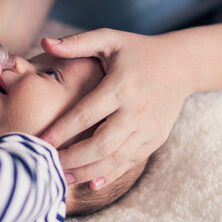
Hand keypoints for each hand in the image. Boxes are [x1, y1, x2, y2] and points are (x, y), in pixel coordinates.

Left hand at [41, 28, 190, 188]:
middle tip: (47, 164)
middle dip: (72, 158)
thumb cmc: (136, 50)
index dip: (61, 131)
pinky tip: (89, 182)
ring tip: (62, 177)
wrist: (181, 65)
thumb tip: (44, 42)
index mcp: (120, 86)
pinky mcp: (156, 139)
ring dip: (87, 171)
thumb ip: (76, 43)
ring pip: (115, 159)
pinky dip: (109, 174)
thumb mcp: (109, 39)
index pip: (85, 114)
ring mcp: (149, 128)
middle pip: (100, 144)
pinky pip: (130, 162)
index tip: (40, 142)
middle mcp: (136, 110)